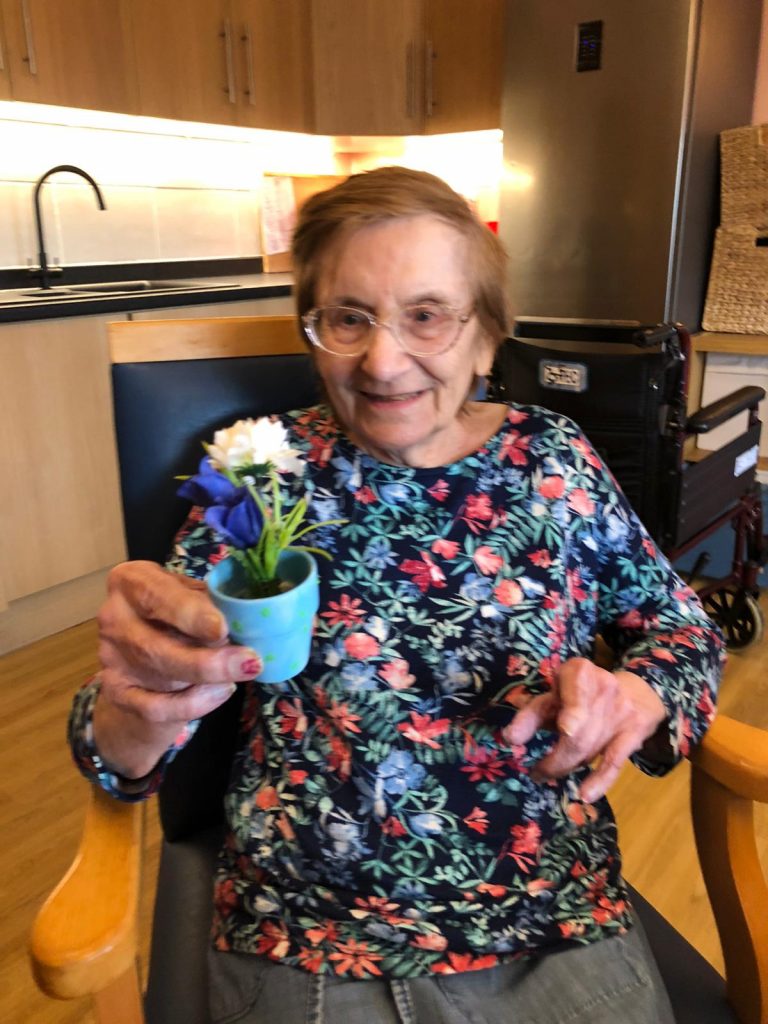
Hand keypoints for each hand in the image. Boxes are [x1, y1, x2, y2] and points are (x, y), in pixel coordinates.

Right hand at [93, 561, 262, 776]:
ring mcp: (110, 657)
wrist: (146, 664)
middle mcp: (113, 616)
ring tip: (241, 672)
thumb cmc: (177, 619)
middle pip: (154, 642)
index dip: (188, 613)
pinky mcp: (116, 692)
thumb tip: (243, 616)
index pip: (155, 593)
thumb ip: (209, 604)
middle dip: (205, 658)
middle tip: (248, 662)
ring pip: (159, 674)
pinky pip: (155, 707)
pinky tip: (221, 692)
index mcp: (131, 581)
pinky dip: (192, 703)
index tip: (221, 627)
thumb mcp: (191, 599)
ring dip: (207, 678)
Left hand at [504, 657, 666, 802]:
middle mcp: (601, 687)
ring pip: (588, 749)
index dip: (540, 716)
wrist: (637, 693)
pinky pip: (614, 762)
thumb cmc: (585, 692)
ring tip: (547, 775)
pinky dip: (598, 780)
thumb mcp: (558, 691)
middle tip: (536, 773)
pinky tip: (584, 794)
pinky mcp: (634, 733)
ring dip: (565, 767)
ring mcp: (620, 711)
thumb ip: (535, 711)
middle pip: (573, 732)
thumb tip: (511, 736)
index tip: (528, 735)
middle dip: (553, 759)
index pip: (560, 694)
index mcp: (577, 671)